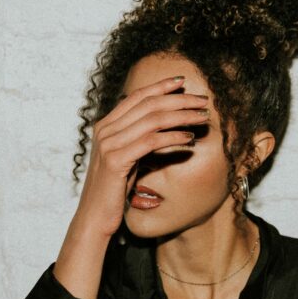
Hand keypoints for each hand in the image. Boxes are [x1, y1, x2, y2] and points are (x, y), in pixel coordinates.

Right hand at [72, 76, 209, 238]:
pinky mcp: (116, 160)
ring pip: (152, 120)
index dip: (160, 86)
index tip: (183, 81)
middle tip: (203, 100)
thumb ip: (135, 140)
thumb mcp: (125, 159)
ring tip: (203, 117)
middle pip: (148, 104)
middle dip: (179, 99)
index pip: (137, 97)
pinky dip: (173, 136)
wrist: (94, 216)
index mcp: (105, 126)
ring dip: (182, 116)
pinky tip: (189, 137)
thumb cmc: (113, 191)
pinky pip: (150, 141)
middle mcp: (105, 130)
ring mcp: (109, 144)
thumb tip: (159, 126)